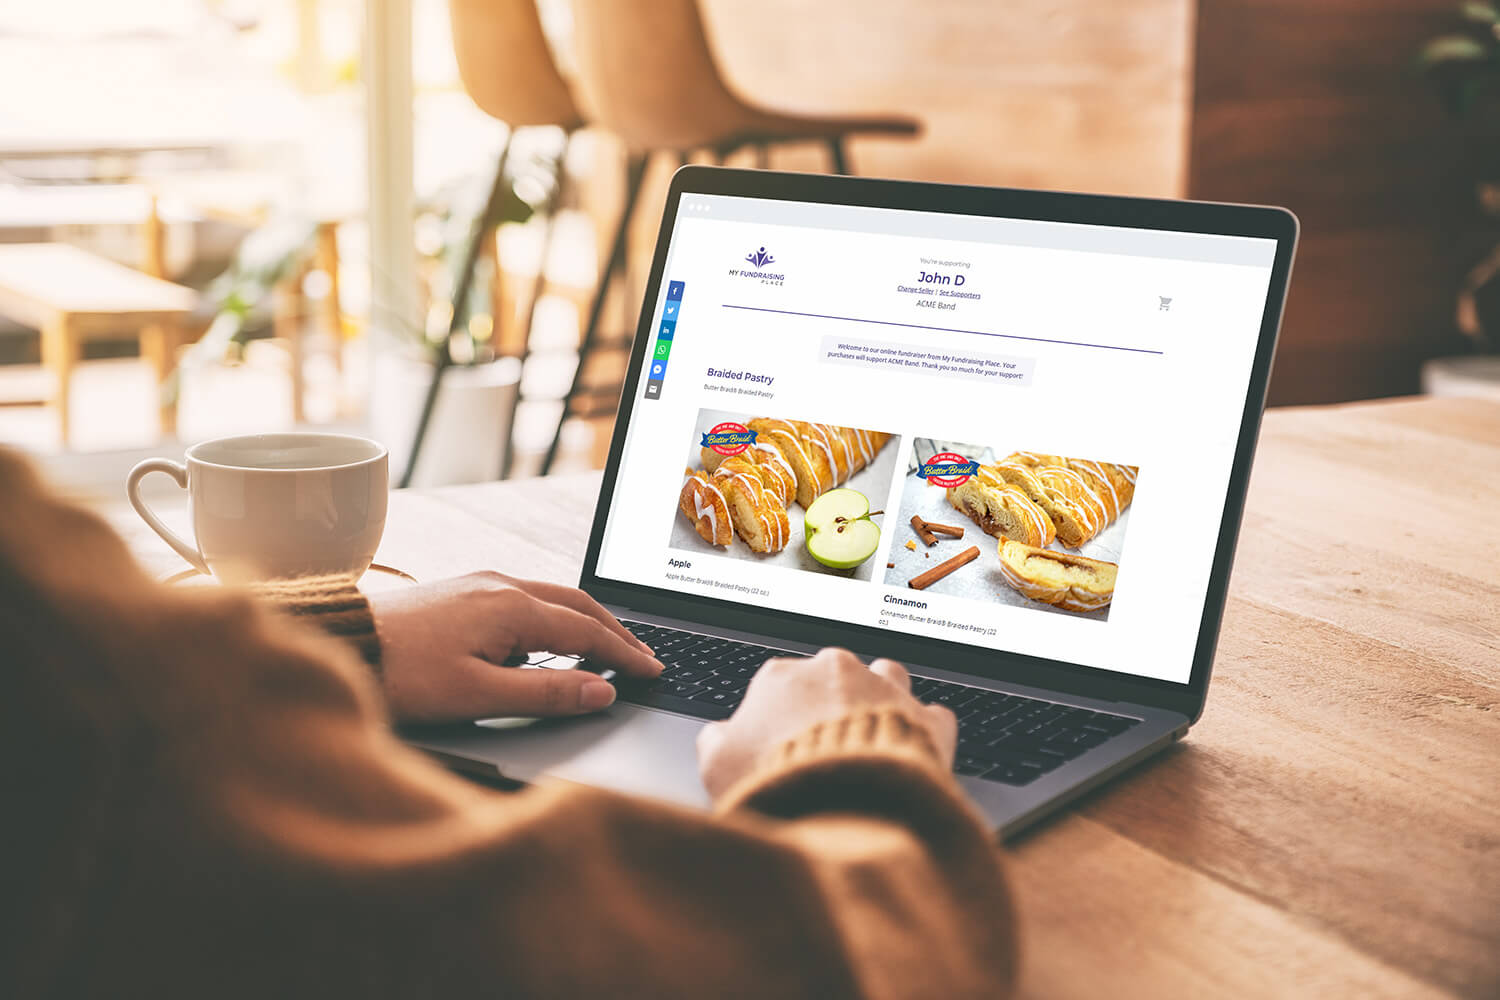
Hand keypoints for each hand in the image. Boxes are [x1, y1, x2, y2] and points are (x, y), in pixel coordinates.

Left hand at [367, 571, 661, 722]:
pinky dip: (554, 619)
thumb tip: (602, 692)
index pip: (588, 631)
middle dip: (615, 632)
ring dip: (585, 623)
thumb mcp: (479, 694)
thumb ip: (547, 692)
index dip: (625, 655)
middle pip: (578, 606)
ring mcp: (480, 584)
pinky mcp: (463, 591)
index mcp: (512, 607)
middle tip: (643, 659)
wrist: (338, 645)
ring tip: (606, 650)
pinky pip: (526, 599)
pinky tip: (549, 642)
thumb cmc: (401, 674)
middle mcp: (501, 585)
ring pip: (552, 599)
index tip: (653, 672)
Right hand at [696, 648, 955, 799]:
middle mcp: (834, 671)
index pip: (778, 686)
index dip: (778, 718)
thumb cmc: (778, 785)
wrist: (842, 810)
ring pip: (886, 677)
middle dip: (830, 705)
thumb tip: (717, 738)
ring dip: (881, 700)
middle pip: (832, 678)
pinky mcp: (924, 720)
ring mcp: (883, 690)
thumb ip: (715, 743)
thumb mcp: (716, 768)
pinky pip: (932, 715)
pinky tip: (914, 752)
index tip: (782, 744)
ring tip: (873, 736)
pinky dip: (925, 731)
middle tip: (825, 747)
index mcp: (780, 678)